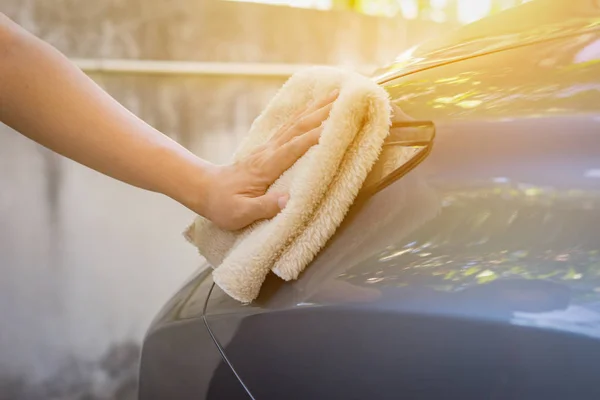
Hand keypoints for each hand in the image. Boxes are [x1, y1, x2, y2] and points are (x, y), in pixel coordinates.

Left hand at [197, 89, 338, 229]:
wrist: (205, 190)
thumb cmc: (223, 205)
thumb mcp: (240, 213)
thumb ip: (264, 207)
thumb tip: (289, 200)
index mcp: (265, 166)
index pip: (294, 147)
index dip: (316, 136)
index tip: (338, 126)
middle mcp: (268, 151)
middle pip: (298, 127)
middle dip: (322, 112)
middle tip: (345, 98)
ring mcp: (268, 147)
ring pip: (295, 123)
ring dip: (316, 108)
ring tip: (336, 95)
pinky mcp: (268, 148)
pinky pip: (290, 127)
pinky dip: (304, 114)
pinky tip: (313, 108)